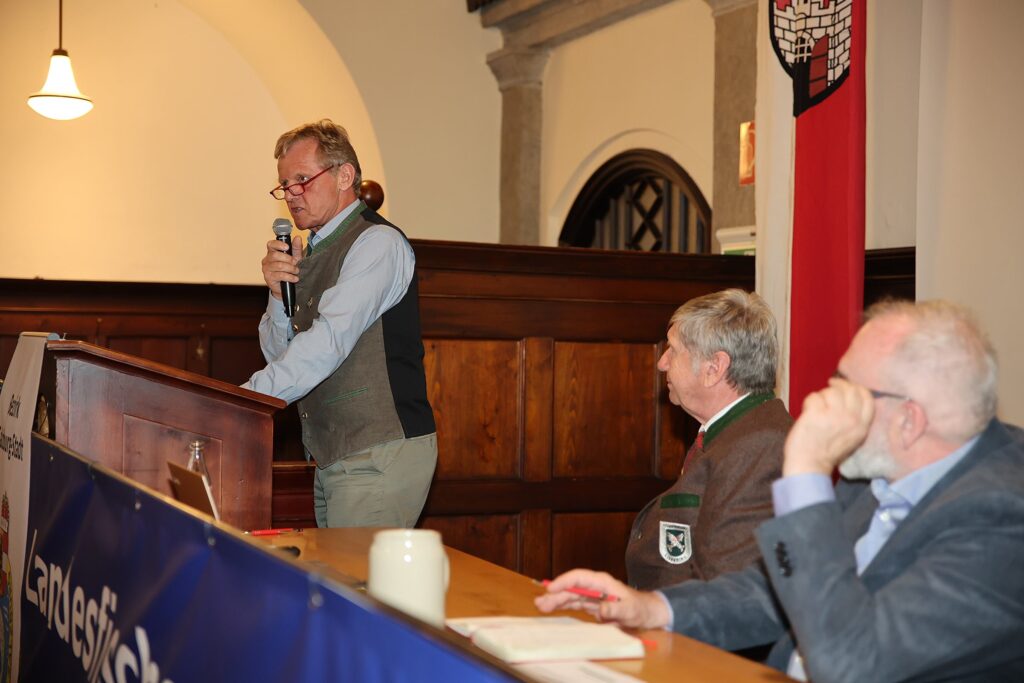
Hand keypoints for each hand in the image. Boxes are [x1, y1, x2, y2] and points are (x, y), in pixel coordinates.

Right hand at [261, 235, 302, 299]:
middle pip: (275, 255)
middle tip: (296, 263)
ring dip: (290, 268)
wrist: (286, 287)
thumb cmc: (289, 270)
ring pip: (279, 265)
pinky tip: (295, 278)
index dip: (278, 244)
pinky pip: (280, 275)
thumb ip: (296, 248)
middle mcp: (267, 259)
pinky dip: (289, 277)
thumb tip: (298, 237)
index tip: (287, 247)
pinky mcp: (268, 277)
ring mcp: (266, 268)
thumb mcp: (295, 258)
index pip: (271, 244)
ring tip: (296, 271)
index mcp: (272, 252)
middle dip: (288, 259)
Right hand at [534, 569, 670, 629]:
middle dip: (555, 593)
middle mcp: (595, 587)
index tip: (552, 588)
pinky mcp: (592, 604)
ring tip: (540, 606)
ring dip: (555, 600)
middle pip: (571, 587)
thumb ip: (616, 610)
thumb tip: (601, 609)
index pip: (579, 577)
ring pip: (570, 596)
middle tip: (540, 603)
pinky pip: (574, 604)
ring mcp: (592, 595)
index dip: (564, 581)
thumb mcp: (630, 611)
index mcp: (603, 583)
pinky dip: (563, 606)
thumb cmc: (640, 609)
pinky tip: (551, 609)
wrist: (647, 613)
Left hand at [783, 377, 873, 475]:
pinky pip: (814, 397)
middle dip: (839, 386)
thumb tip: (847, 396)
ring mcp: (834, 416)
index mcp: (862, 426)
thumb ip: (854, 418)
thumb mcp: (852, 437)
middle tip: (830, 385)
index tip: (846, 386)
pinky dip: (808, 402)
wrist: (809, 466)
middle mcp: (851, 419)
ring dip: (822, 396)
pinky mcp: (816, 414)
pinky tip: (807, 412)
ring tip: (817, 407)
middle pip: (850, 390)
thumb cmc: (827, 452)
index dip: (856, 387)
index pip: (867, 397)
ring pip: (831, 391)